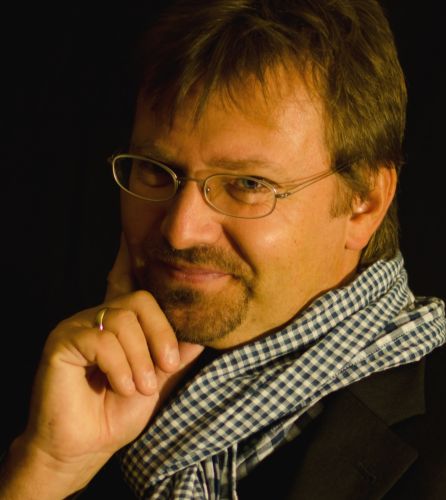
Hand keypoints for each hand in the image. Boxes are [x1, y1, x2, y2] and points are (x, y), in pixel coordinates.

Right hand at [1, 235, 202, 498]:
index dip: (131, 257)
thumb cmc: (118, 412)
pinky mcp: (62, 341)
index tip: (133, 234)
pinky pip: (102, 339)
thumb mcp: (156, 381)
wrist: (85, 447)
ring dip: (140, 359)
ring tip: (139, 387)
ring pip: (123, 320)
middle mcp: (98, 316)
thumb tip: (201, 334)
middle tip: (165, 368)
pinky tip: (119, 386)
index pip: (130, 282)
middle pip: (141, 300)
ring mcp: (78, 325)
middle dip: (161, 336)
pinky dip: (120, 366)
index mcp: (120, 322)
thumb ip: (174, 355)